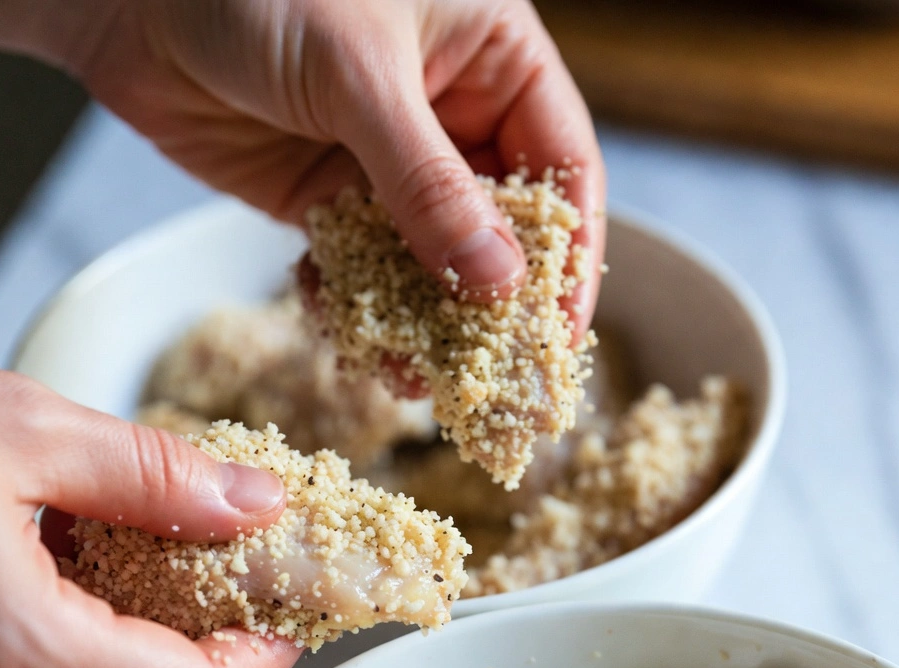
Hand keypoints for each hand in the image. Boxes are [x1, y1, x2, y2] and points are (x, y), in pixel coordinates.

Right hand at [0, 367, 296, 667]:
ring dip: (142, 653)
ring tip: (169, 573)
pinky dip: (78, 651)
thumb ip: (153, 475)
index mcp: (16, 650)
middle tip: (241, 592)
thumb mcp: (22, 433)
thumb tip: (252, 501)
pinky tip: (79, 580)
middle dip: (206, 658)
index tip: (288, 626)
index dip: (255, 666)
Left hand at [73, 0, 605, 336]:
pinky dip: (357, 305)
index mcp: (492, 59)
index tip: (562, 332)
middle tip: (493, 376)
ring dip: (424, 322)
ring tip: (415, 378)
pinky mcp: (329, 197)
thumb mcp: (359, 73)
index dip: (570, 255)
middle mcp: (449, 116)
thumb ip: (427, 181)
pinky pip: (361, 267)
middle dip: (495, 305)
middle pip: (500, 228)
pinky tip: (351, 337)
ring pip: (429, 261)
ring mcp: (388, 163)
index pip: (561, 169)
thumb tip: (497, 281)